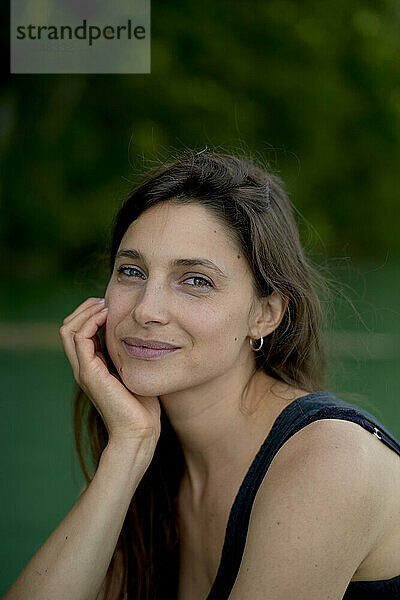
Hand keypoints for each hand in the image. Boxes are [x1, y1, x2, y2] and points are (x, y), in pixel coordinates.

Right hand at [59, 297, 160, 448]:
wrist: (139, 431)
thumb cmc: (143, 406)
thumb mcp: (135, 371)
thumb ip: (130, 356)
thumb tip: (140, 337)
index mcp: (92, 366)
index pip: (78, 332)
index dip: (89, 314)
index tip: (108, 305)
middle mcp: (83, 367)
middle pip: (68, 327)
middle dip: (84, 308)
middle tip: (104, 300)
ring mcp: (84, 370)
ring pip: (68, 330)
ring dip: (86, 312)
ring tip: (105, 305)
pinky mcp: (89, 373)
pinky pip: (80, 338)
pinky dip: (90, 322)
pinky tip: (107, 317)